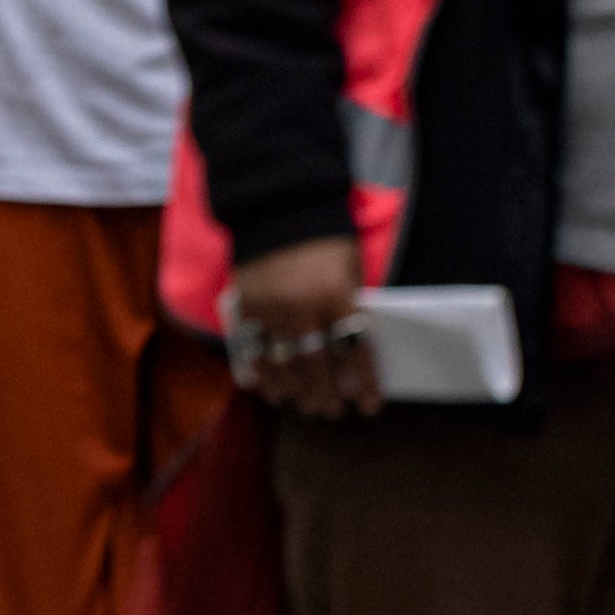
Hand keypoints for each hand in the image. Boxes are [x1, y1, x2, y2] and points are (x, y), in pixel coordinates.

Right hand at [220, 229, 383, 414]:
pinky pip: (252, 346)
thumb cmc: (326, 237)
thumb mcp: (351, 268)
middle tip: (330, 412)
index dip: (364, 382)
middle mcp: (302, 306)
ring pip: (282, 361)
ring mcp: (270, 307)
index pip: (354, 350)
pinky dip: (261, 371)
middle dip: (325, 394)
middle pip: (315, 364)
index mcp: (336, 295)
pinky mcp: (246, 303)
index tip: (369, 407)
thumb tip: (350, 352)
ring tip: (301, 406)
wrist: (280, 202)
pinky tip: (268, 388)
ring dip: (293, 390)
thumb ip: (349, 306)